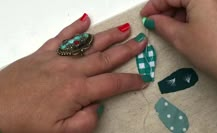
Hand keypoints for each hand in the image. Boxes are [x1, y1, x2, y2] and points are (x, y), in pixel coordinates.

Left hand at [0, 14, 147, 132]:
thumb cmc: (24, 124)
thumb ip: (85, 121)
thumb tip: (98, 106)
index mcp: (77, 90)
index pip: (113, 83)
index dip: (131, 81)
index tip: (143, 79)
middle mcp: (71, 70)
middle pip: (106, 58)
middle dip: (127, 50)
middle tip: (142, 41)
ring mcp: (57, 58)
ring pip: (89, 44)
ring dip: (109, 36)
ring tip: (124, 29)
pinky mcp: (43, 53)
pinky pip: (63, 37)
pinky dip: (75, 28)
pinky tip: (86, 20)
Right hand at [141, 0, 216, 93]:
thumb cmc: (211, 50)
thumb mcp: (180, 37)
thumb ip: (161, 24)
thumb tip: (151, 20)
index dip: (153, 6)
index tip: (144, 16)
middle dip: (166, 9)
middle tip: (155, 23)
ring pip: (192, 2)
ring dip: (178, 12)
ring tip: (169, 28)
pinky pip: (204, 6)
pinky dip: (191, 14)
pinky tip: (185, 27)